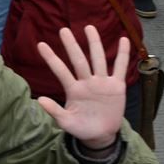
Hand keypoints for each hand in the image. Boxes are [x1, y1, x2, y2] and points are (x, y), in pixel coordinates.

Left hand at [36, 26, 127, 148]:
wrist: (100, 135)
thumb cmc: (81, 127)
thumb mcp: (66, 122)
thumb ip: (55, 111)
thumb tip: (39, 100)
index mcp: (73, 90)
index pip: (60, 71)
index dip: (51, 58)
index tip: (40, 44)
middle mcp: (86, 82)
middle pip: (78, 60)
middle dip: (71, 45)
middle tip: (63, 30)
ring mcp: (102, 82)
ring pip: (98, 59)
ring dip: (94, 44)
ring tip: (89, 27)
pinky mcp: (117, 86)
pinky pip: (120, 67)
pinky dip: (123, 54)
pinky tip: (124, 40)